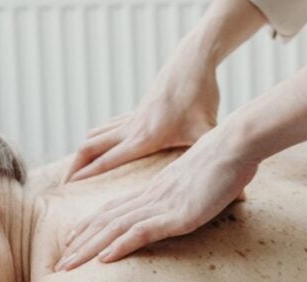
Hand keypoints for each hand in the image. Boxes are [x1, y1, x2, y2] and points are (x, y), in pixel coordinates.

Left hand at [56, 124, 256, 269]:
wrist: (235, 144)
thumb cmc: (227, 160)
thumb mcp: (205, 182)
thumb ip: (197, 193)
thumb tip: (202, 201)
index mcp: (156, 190)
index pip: (115, 210)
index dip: (91, 225)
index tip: (73, 239)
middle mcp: (152, 197)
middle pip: (106, 221)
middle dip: (80, 244)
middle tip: (59, 264)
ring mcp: (162, 206)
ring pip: (115, 229)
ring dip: (89, 249)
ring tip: (67, 266)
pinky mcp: (176, 215)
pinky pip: (141, 232)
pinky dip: (120, 245)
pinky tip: (103, 258)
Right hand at [63, 53, 219, 182]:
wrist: (193, 62)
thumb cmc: (201, 96)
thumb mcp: (207, 130)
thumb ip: (215, 157)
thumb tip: (244, 195)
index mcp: (145, 137)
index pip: (108, 160)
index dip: (87, 175)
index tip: (68, 189)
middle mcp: (132, 127)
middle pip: (92, 147)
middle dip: (75, 167)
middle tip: (62, 185)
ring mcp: (132, 117)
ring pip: (97, 135)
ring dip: (84, 153)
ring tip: (75, 171)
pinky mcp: (137, 110)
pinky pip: (110, 127)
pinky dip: (99, 139)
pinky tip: (99, 147)